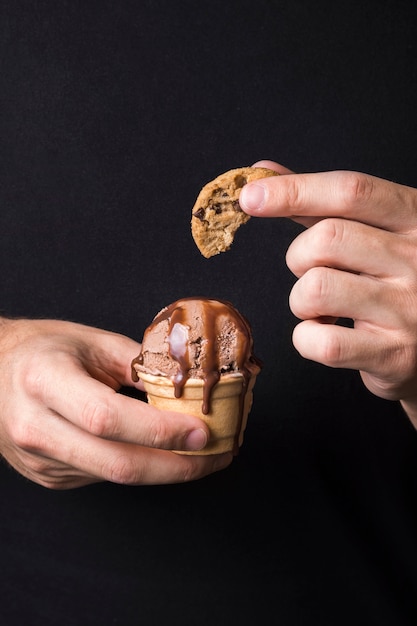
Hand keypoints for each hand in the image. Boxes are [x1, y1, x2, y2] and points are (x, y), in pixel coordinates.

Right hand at [0, 318, 231, 488]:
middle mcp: (36, 426)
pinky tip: (160, 454)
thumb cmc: (44, 350)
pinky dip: (139, 467)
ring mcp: (40, 458)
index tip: (203, 430)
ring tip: (202, 454)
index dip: (161, 430)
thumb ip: (140, 363)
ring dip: (165, 469)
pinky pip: (103, 477)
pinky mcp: (48, 476)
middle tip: (217, 455)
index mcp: (45, 381)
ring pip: (114, 476)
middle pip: (116, 463)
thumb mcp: (92, 341)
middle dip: (178, 466)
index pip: (109, 417)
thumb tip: (188, 385)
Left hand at [240, 160, 416, 426]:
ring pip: (316, 289)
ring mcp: (408, 309)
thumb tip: (263, 172)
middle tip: (312, 271)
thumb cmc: (394, 281)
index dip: (294, 190)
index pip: (351, 191)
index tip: (250, 196)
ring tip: (323, 307)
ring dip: (300, 300)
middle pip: (326, 238)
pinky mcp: (394, 354)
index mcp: (414, 217)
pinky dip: (305, 339)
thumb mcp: (374, 233)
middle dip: (298, 257)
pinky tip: (324, 334)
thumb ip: (321, 204)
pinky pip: (322, 342)